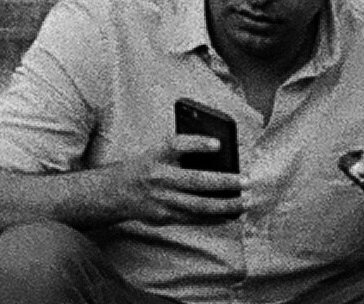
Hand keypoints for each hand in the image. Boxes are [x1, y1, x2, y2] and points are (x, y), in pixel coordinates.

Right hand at [103, 136, 243, 225]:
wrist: (116, 192)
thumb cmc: (146, 167)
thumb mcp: (156, 153)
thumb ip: (181, 152)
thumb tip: (219, 154)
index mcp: (155, 155)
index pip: (176, 145)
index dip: (197, 143)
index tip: (218, 144)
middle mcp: (158, 177)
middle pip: (196, 180)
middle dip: (225, 182)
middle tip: (247, 180)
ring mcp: (162, 200)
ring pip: (200, 205)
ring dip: (227, 204)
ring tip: (246, 201)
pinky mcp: (165, 217)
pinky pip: (196, 219)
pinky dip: (216, 217)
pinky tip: (232, 213)